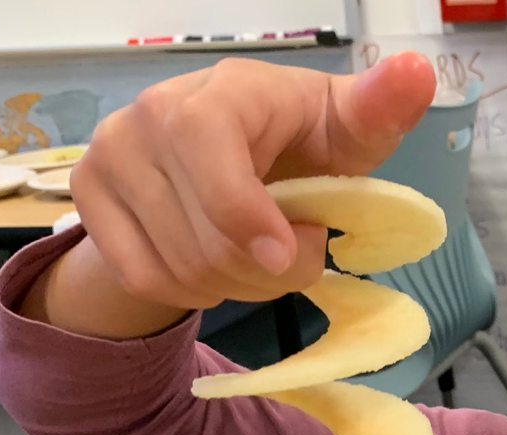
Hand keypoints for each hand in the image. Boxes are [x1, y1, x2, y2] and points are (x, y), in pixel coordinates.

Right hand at [72, 53, 436, 310]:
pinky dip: (189, 292)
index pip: (208, 151)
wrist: (233, 161)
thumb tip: (418, 69)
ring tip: (257, 258)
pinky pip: (143, 277)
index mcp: (222, 91)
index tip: (291, 255)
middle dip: (265, 271)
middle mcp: (151, 112)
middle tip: (293, 255)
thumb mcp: (349, 131)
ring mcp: (111, 152)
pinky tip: (214, 264)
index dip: (247, 218)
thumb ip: (381, 108)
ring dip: (233, 286)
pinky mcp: (88, 194)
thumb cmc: (302, 144)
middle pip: (203, 237)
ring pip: (176, 267)